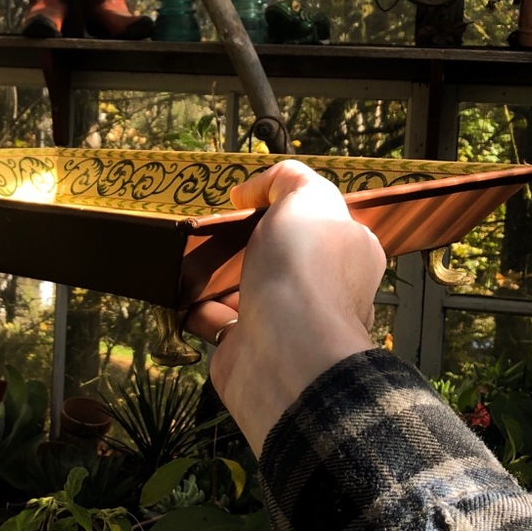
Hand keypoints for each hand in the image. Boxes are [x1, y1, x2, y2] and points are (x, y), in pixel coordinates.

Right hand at [183, 159, 385, 453]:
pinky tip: (182, 290)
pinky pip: (217, 318)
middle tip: (217, 230)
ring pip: (245, 287)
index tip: (248, 202)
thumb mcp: (308, 197)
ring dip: (217, 275)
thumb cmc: (303, 269)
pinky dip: (197, 306)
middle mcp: (323, 289)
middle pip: (278, 255)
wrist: (284, 350)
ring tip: (190, 257)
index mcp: (349, 253)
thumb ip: (290, 180)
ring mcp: (286, 322)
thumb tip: (255, 189)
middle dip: (247, 243)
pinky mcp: (247, 346)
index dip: (285, 207)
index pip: (321, 223)